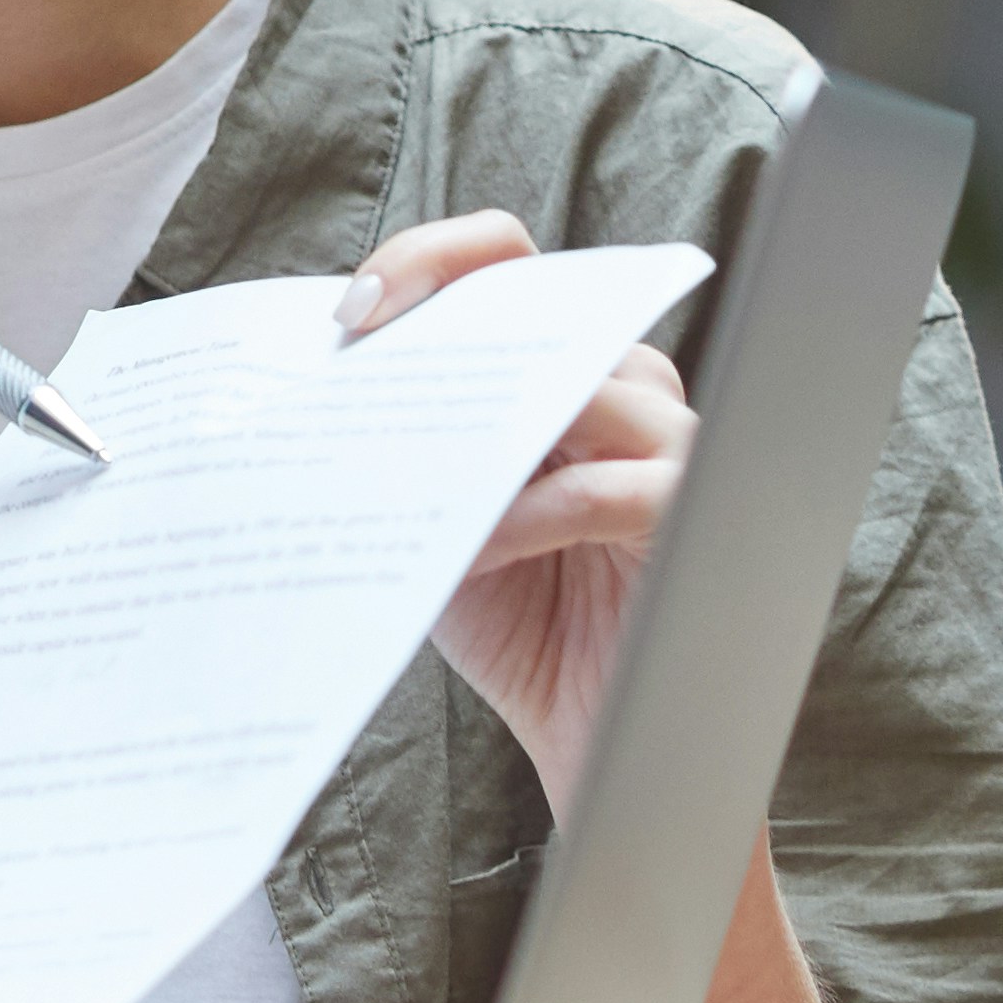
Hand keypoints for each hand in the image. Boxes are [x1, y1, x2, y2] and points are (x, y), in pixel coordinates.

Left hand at [338, 211, 684, 814]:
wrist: (600, 742)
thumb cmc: (527, 628)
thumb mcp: (439, 521)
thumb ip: (407, 452)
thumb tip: (310, 395)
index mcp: (563, 375)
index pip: (509, 266)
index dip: (433, 260)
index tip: (353, 308)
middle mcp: (623, 391)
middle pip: (550, 299)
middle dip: (444, 315)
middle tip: (357, 346)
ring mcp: (670, 447)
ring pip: (589, 382)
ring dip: (483, 427)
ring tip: (410, 476)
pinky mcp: (692, 515)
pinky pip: (607, 490)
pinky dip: (529, 515)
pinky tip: (472, 550)